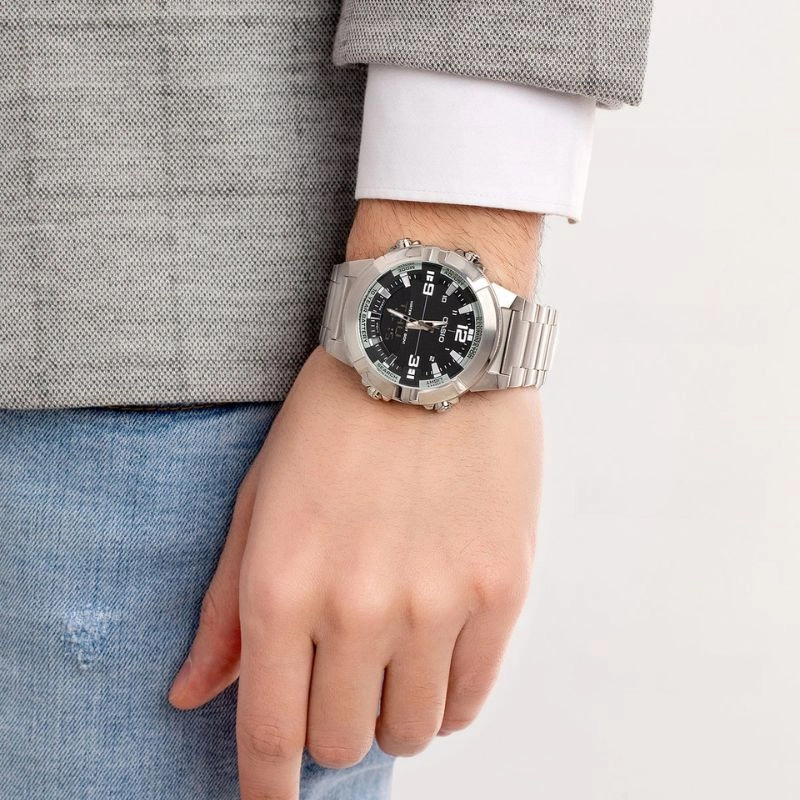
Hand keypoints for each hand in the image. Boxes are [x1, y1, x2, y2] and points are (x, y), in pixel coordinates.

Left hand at [168, 200, 543, 799]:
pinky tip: (435, 650)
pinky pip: (472, 697)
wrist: (429, 346)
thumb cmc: (335, 415)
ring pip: (413, 730)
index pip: (269, 736)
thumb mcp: (259, 498)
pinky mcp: (502, 588)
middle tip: (335, 681)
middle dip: (329, 727)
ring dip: (390, 709)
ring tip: (388, 657)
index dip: (265, 790)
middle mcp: (361, 609)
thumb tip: (192, 695)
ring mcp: (440, 602)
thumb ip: (225, 607)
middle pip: (342, 742)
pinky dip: (447, 695)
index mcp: (286, 587)